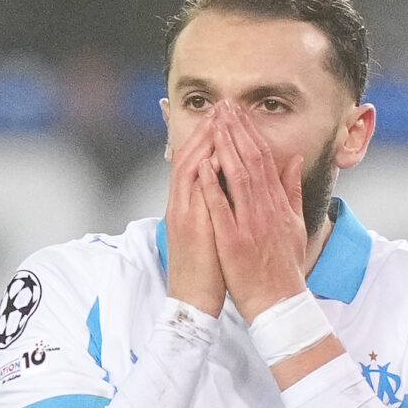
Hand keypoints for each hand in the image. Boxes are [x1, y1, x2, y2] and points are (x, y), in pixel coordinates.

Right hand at [164, 111, 226, 314]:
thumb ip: (215, 204)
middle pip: (190, 157)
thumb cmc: (205, 268)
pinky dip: (204, 174)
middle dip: (206, 132)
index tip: (223, 116)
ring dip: (203, 144)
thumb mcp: (209, 230)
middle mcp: (182, 205)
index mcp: (188, 204)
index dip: (208, 137)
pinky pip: (196, 196)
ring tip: (218, 121)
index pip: (195, 161)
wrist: (192, 300)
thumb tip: (225, 184)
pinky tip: (214, 157)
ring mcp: (185, 215)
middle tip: (220, 107)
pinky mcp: (192, 228)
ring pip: (189, 170)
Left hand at [203, 100, 312, 315]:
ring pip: (237, 177)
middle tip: (223, 106)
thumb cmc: (284, 267)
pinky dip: (213, 185)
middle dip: (235, 131)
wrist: (279, 303)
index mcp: (277, 204)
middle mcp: (264, 208)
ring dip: (224, 148)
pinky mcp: (233, 241)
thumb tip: (294, 161)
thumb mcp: (295, 225)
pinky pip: (221, 208)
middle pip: (250, 161)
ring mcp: (249, 224)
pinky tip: (204, 165)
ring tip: (214, 123)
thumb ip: (292, 191)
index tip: (238, 113)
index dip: (250, 133)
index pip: (264, 159)